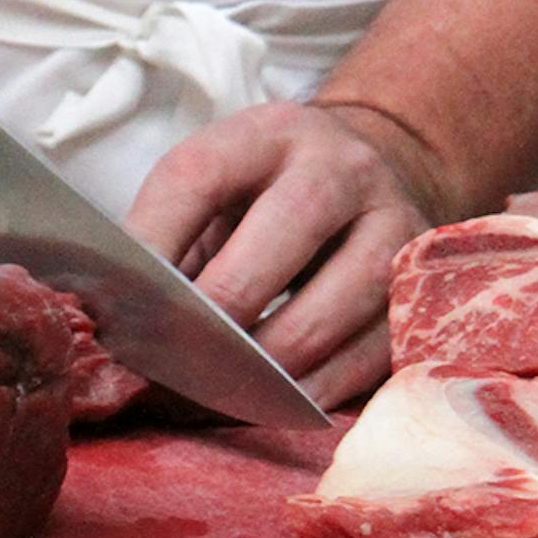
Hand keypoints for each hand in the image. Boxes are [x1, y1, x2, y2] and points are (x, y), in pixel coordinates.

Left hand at [125, 101, 447, 409]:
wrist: (372, 176)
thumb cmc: (269, 198)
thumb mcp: (219, 190)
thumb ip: (171, 240)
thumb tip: (119, 325)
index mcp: (270, 133)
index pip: (198, 175)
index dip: (152, 244)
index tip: (116, 306)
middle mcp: (342, 169)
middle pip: (277, 241)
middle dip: (214, 318)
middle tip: (167, 367)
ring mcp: (394, 227)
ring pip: (326, 312)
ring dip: (260, 371)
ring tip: (209, 397)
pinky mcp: (421, 292)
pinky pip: (365, 360)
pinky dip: (309, 392)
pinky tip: (268, 405)